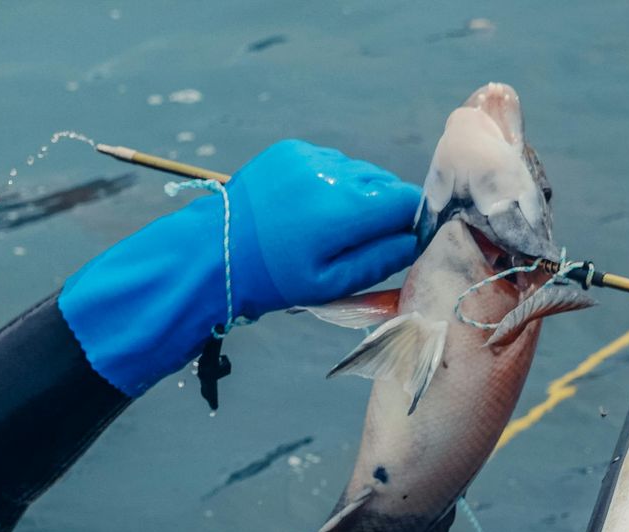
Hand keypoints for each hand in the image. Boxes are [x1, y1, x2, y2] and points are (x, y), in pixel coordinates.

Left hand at [58, 140, 420, 396]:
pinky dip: (327, 182)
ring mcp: (310, 156)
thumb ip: (380, 259)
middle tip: (352, 241)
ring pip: (357, 172)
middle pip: (384, 184)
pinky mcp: (291, 150)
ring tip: (322, 227)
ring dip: (353, 195)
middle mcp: (333, 172)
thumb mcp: (330, 284)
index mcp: (346, 209)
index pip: (407, 201)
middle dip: (380, 211)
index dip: (409, 222)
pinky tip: (304, 209)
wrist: (211, 255)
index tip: (398, 241)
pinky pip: (328, 163)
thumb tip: (416, 239)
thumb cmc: (271, 281)